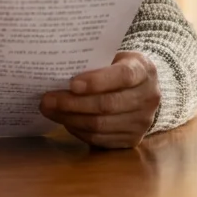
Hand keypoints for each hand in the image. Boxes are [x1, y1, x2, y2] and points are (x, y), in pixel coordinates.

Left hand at [40, 51, 160, 148]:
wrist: (144, 89)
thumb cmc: (119, 67)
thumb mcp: (114, 57)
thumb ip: (94, 63)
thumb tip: (57, 71)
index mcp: (144, 70)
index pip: (122, 76)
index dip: (96, 81)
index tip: (71, 83)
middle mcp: (149, 97)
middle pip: (107, 105)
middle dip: (73, 103)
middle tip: (47, 100)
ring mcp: (142, 122)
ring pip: (100, 125)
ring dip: (70, 119)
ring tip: (50, 110)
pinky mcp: (133, 140)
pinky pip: (100, 139)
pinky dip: (78, 131)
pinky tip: (66, 121)